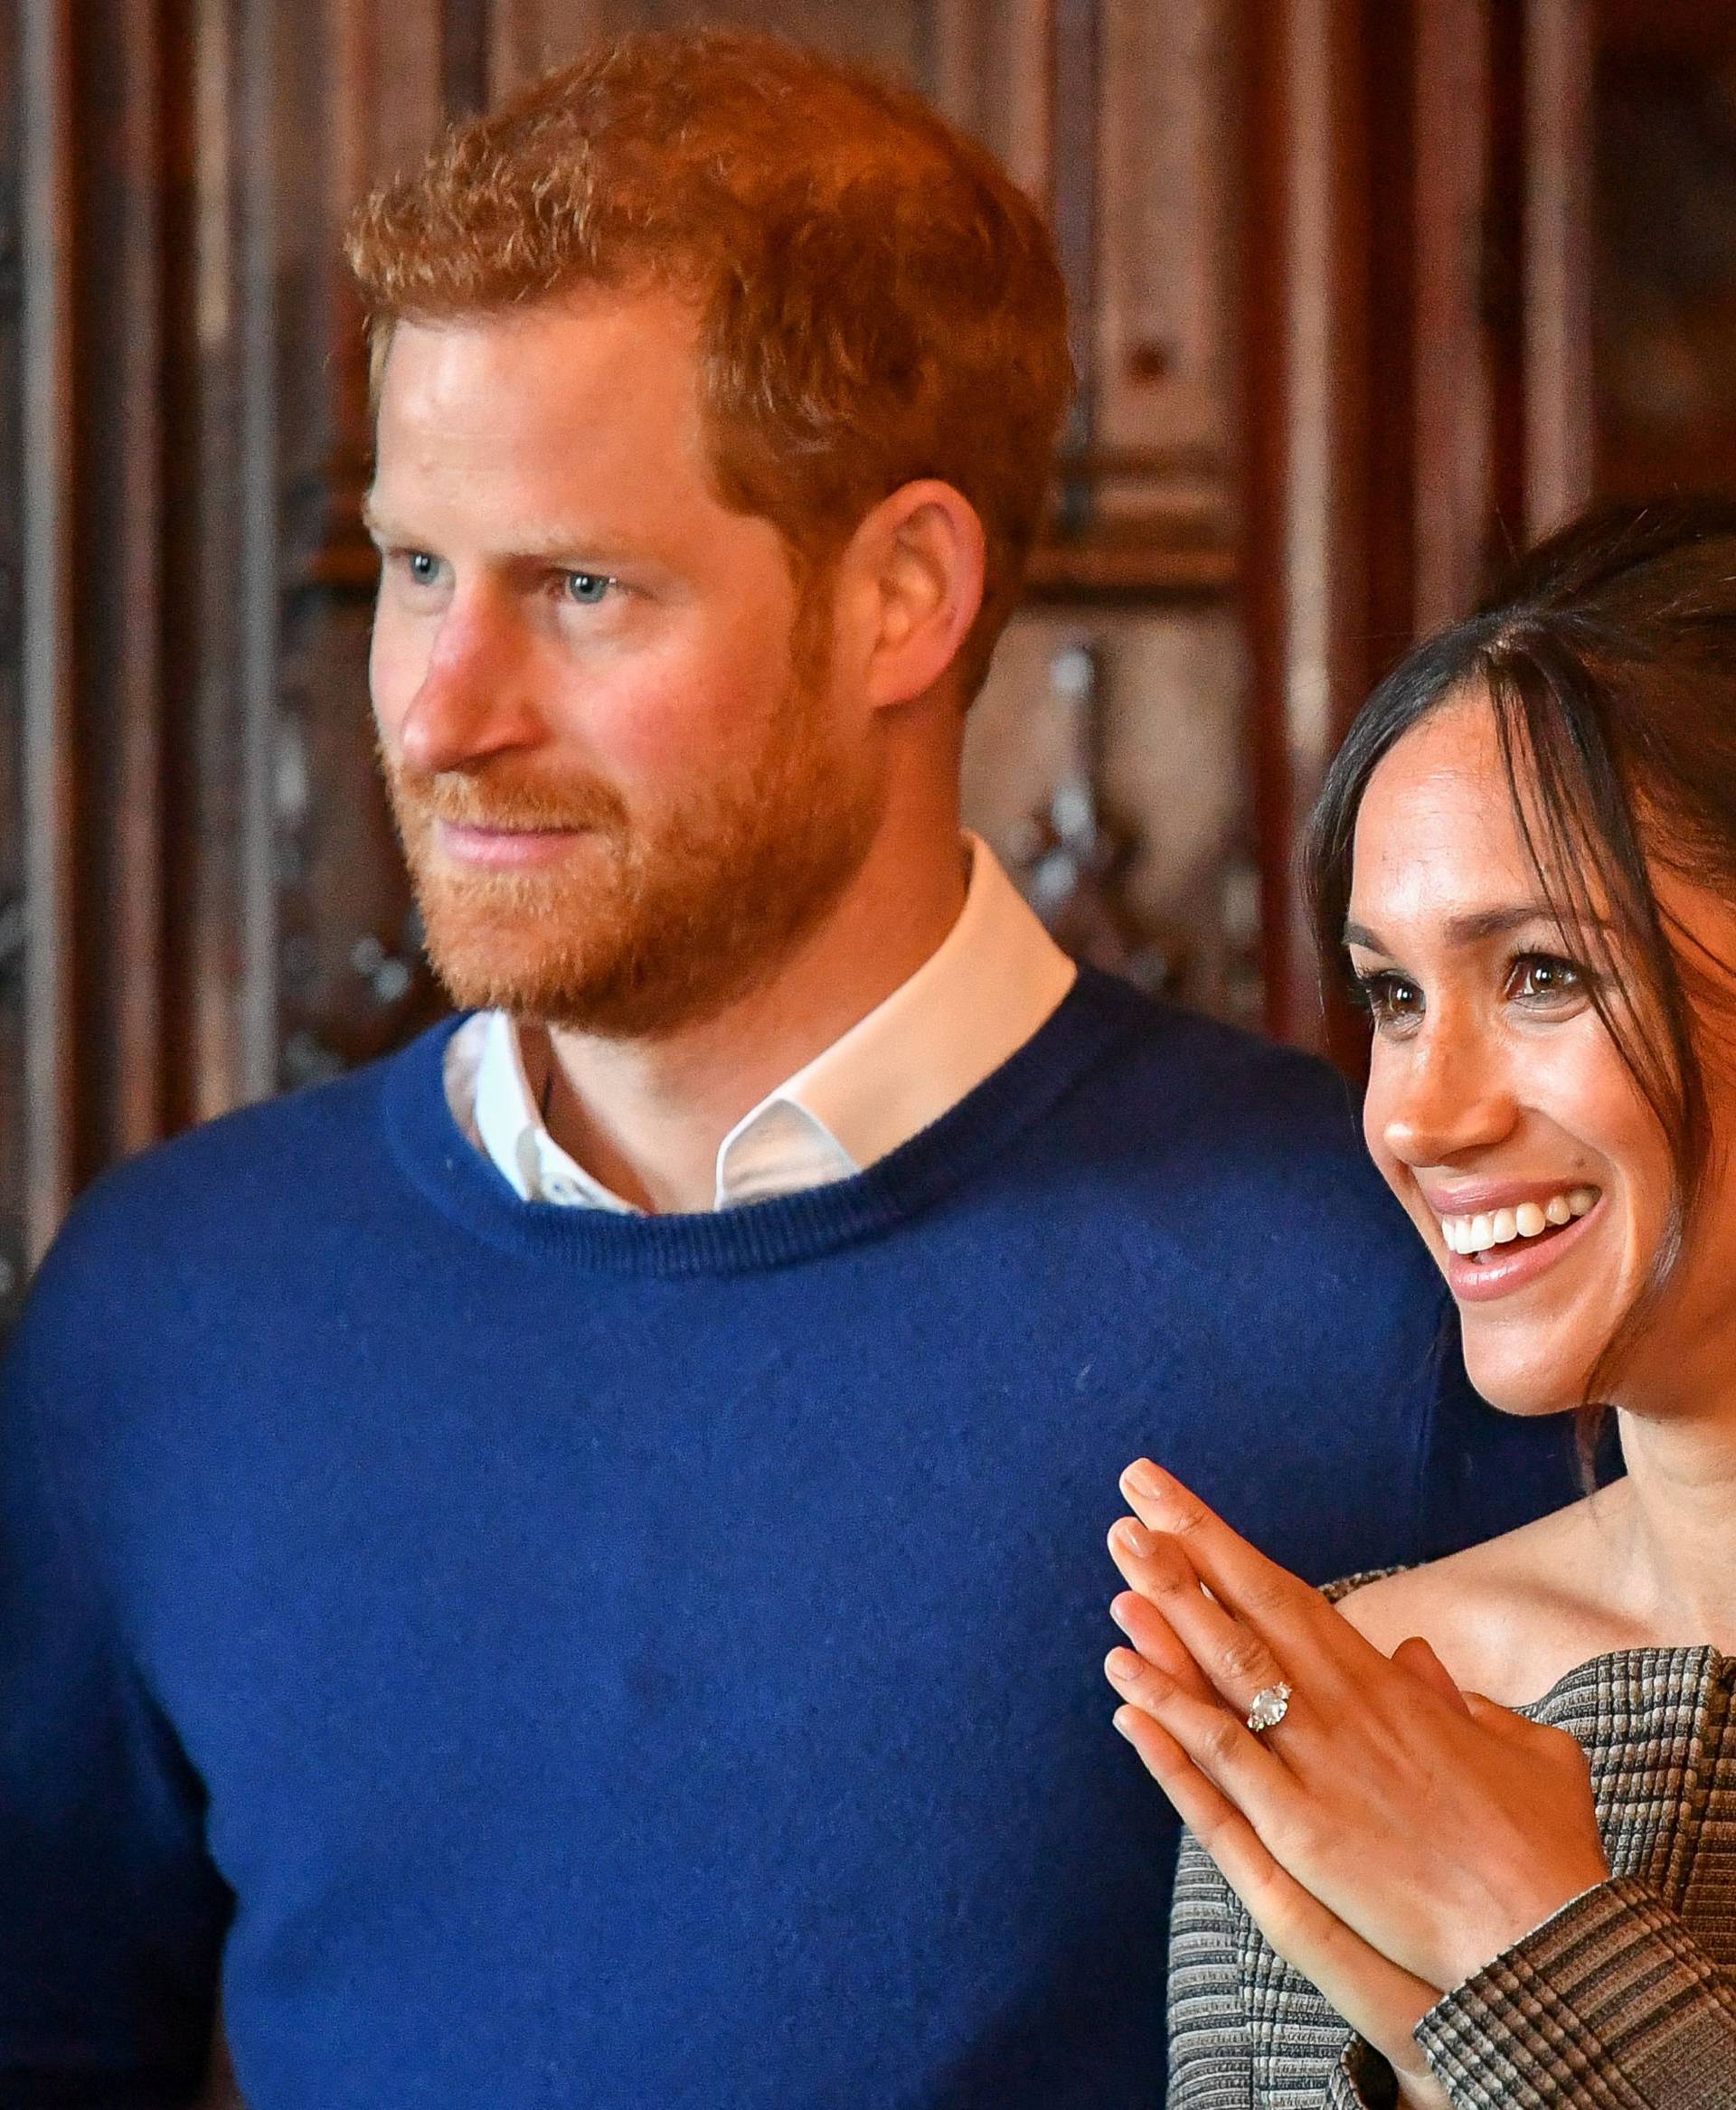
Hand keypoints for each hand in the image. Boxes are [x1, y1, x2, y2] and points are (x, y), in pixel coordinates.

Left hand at [1103, 1462, 1609, 2074]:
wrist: (1555, 1941)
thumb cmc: (1546, 1852)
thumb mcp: (1524, 1750)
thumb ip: (1463, 1700)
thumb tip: (1419, 1658)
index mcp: (1389, 1687)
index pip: (1291, 1596)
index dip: (1230, 1549)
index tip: (1178, 1506)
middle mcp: (1346, 1711)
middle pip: (1249, 1609)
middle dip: (1188, 1546)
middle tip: (1132, 1488)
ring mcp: (1319, 1767)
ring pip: (1227, 1668)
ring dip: (1168, 1607)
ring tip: (1120, 1551)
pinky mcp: (1300, 1833)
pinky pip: (1222, 1759)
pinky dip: (1170, 1712)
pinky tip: (1122, 1676)